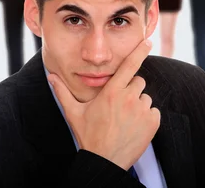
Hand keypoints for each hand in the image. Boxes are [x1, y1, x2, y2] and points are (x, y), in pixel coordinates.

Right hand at [48, 40, 159, 169]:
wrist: (103, 162)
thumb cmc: (88, 136)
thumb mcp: (74, 112)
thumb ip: (63, 92)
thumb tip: (51, 76)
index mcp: (111, 92)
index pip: (129, 65)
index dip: (140, 51)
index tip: (148, 41)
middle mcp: (129, 98)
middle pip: (138, 81)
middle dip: (131, 89)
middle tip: (119, 105)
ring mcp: (142, 110)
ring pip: (145, 98)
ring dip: (138, 105)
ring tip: (125, 119)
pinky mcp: (152, 122)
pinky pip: (153, 112)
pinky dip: (147, 117)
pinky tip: (134, 127)